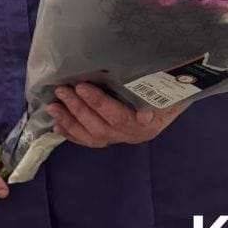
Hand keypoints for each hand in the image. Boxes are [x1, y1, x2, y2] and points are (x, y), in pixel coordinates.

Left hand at [48, 83, 189, 147]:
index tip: (81, 86)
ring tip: (53, 106)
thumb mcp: (170, 89)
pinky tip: (57, 126)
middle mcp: (133, 135)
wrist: (175, 95)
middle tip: (61, 90)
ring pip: (92, 136)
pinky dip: (72, 134)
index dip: (98, 103)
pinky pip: (89, 141)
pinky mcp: (110, 138)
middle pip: (101, 127)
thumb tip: (143, 116)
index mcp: (148, 124)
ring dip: (70, 121)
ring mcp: (120, 138)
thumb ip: (157, 96)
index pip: (119, 116)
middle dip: (78, 108)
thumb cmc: (172, 87)